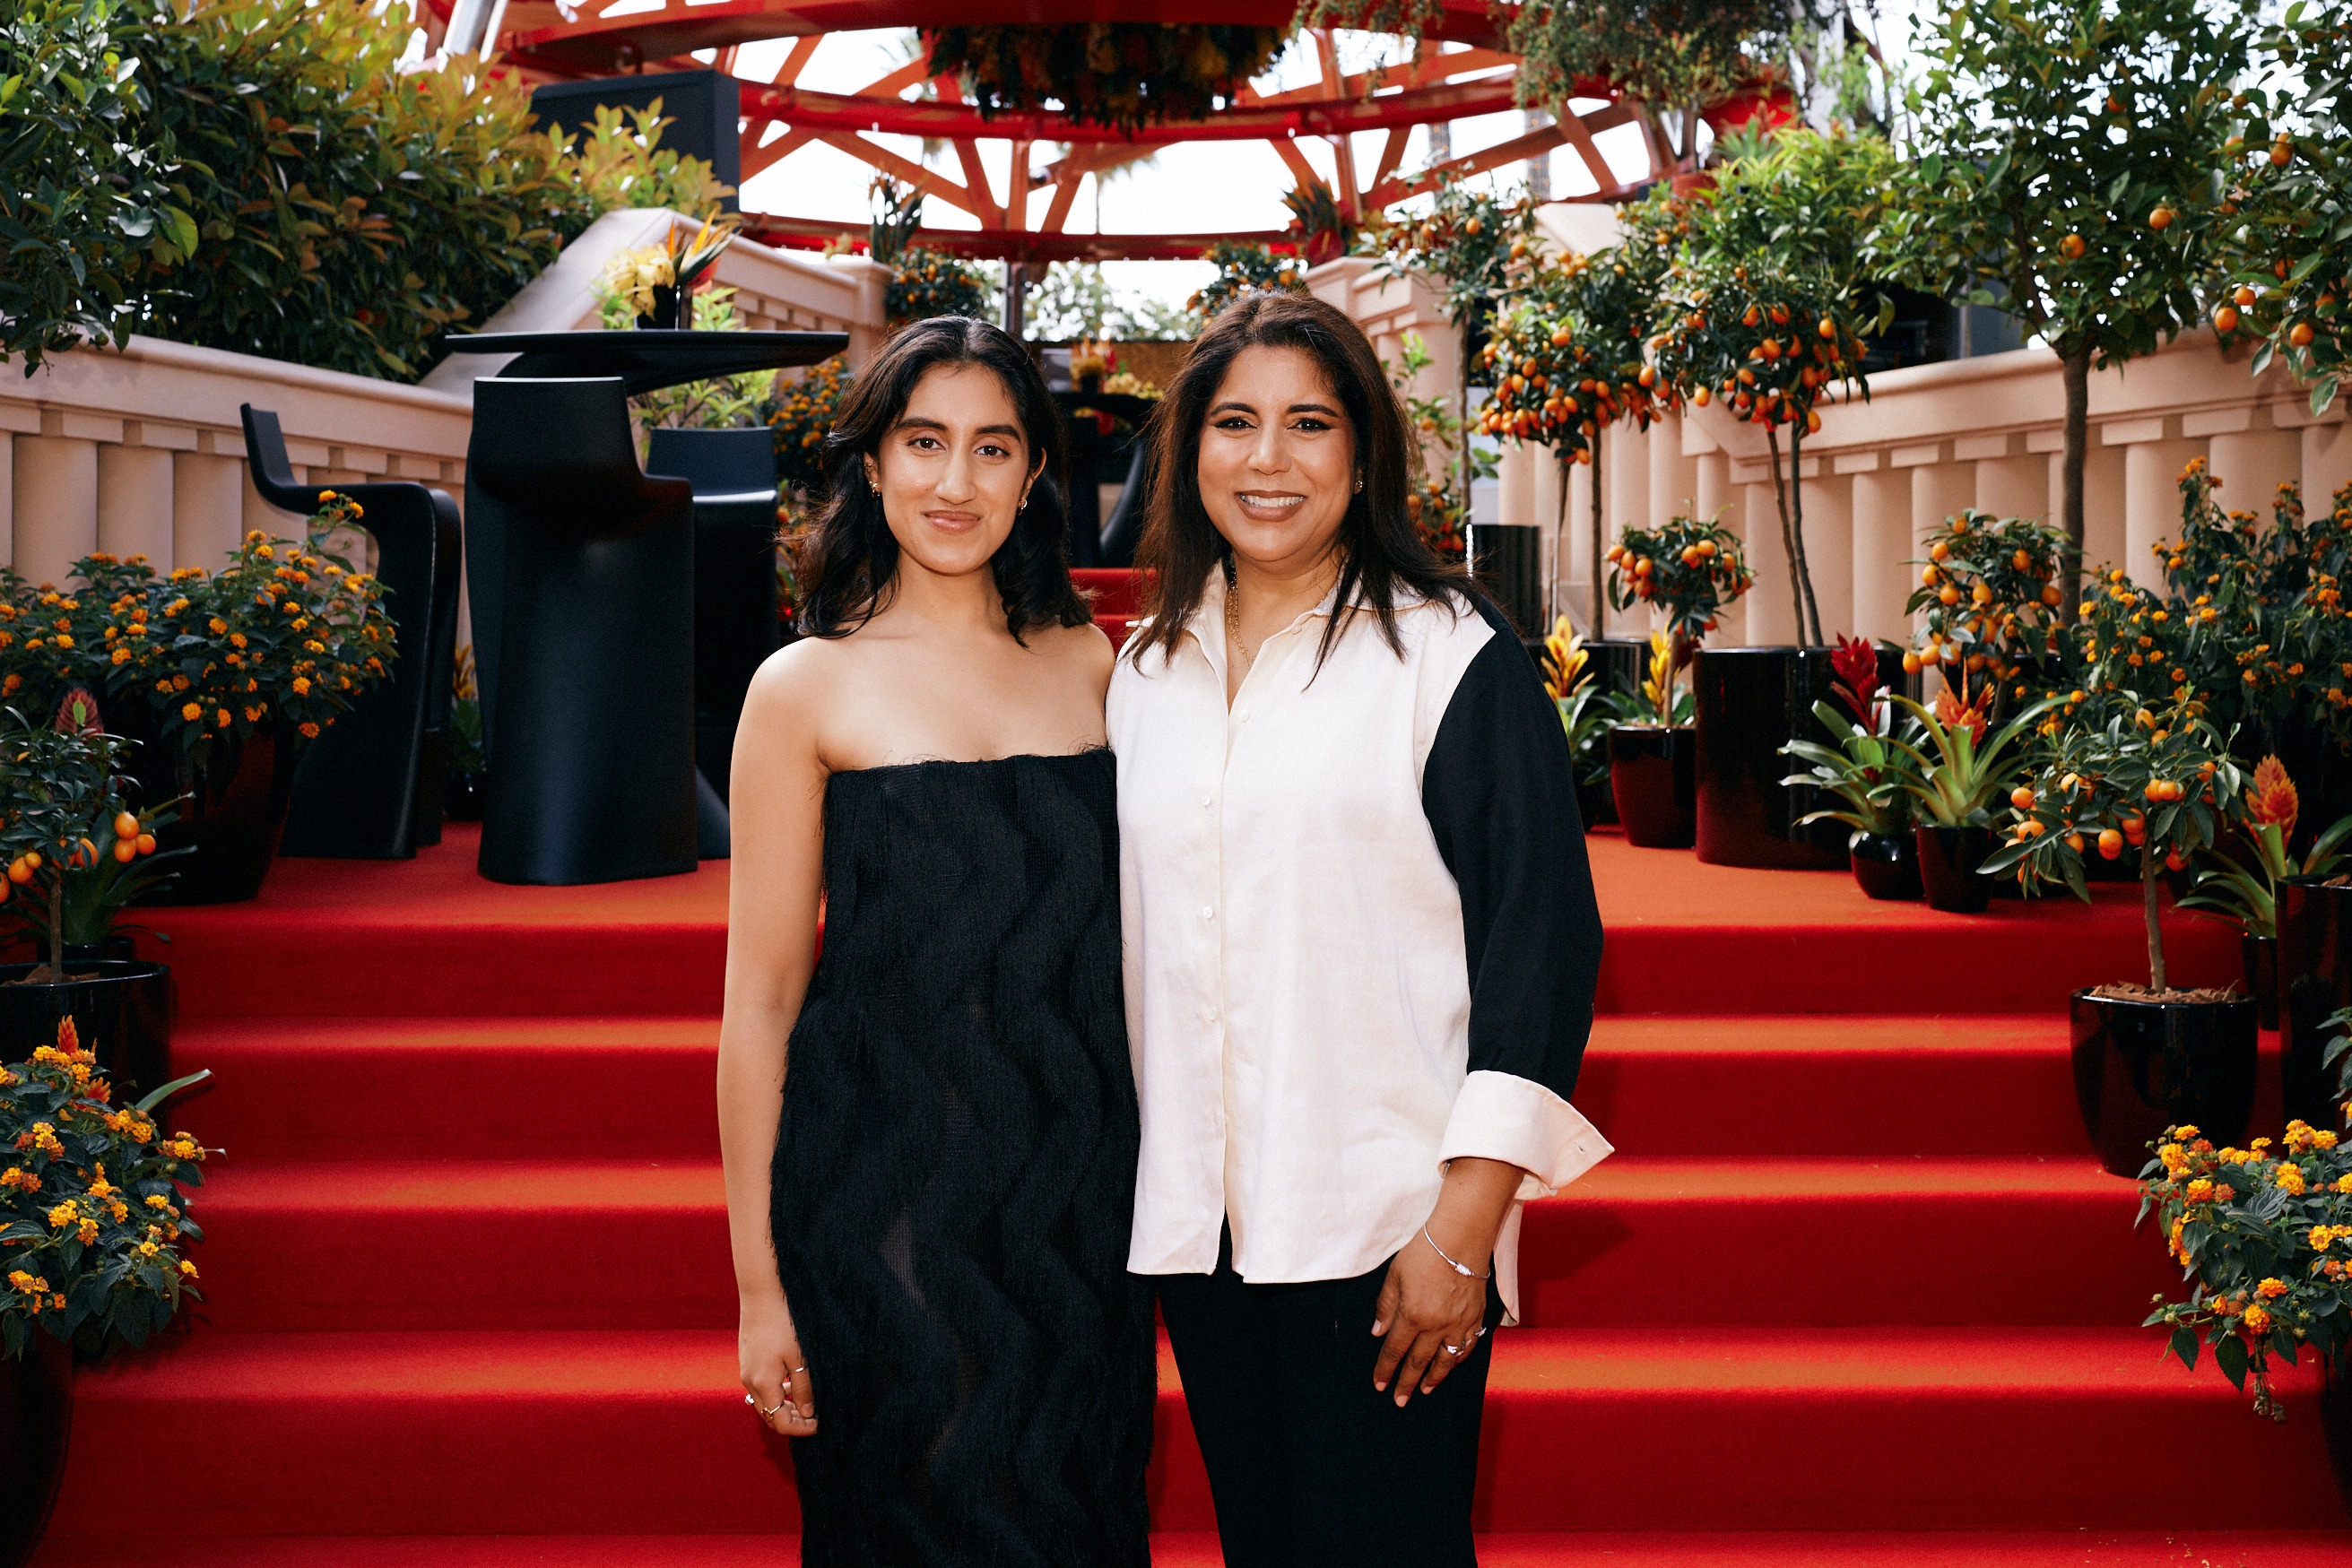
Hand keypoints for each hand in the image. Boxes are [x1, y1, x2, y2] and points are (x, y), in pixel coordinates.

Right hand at [739, 1290, 816, 1436]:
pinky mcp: (747, 1361)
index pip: (779, 1421)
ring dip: (783, 1406)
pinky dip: (776, 1392)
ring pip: (764, 1401)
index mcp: (763, 1384)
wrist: (761, 1295)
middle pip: (769, 1415)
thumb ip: (804, 1387)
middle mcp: (750, 1382)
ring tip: (805, 1399)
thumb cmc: (783, 1323)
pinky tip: (791, 1381)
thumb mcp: (800, 1357)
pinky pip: (760, 1387)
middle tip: (813, 1415)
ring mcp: (746, 1371)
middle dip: (791, 1420)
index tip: (818, 1424)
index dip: (799, 1428)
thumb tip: (807, 1413)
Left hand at [1370, 1227, 1489, 1407]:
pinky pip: (1466, 1346)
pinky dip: (1457, 1358)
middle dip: (1407, 1383)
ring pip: (1444, 1360)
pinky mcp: (1475, 1318)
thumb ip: (1386, 1307)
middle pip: (1418, 1362)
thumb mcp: (1394, 1276)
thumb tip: (1378, 1333)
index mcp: (1412, 1315)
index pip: (1395, 1350)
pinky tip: (1451, 1364)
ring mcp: (1458, 1324)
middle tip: (1399, 1400)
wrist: (1460, 1239)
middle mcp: (1436, 1325)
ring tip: (1424, 1390)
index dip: (1386, 1369)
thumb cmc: (1424, 1253)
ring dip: (1433, 1377)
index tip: (1379, 1384)